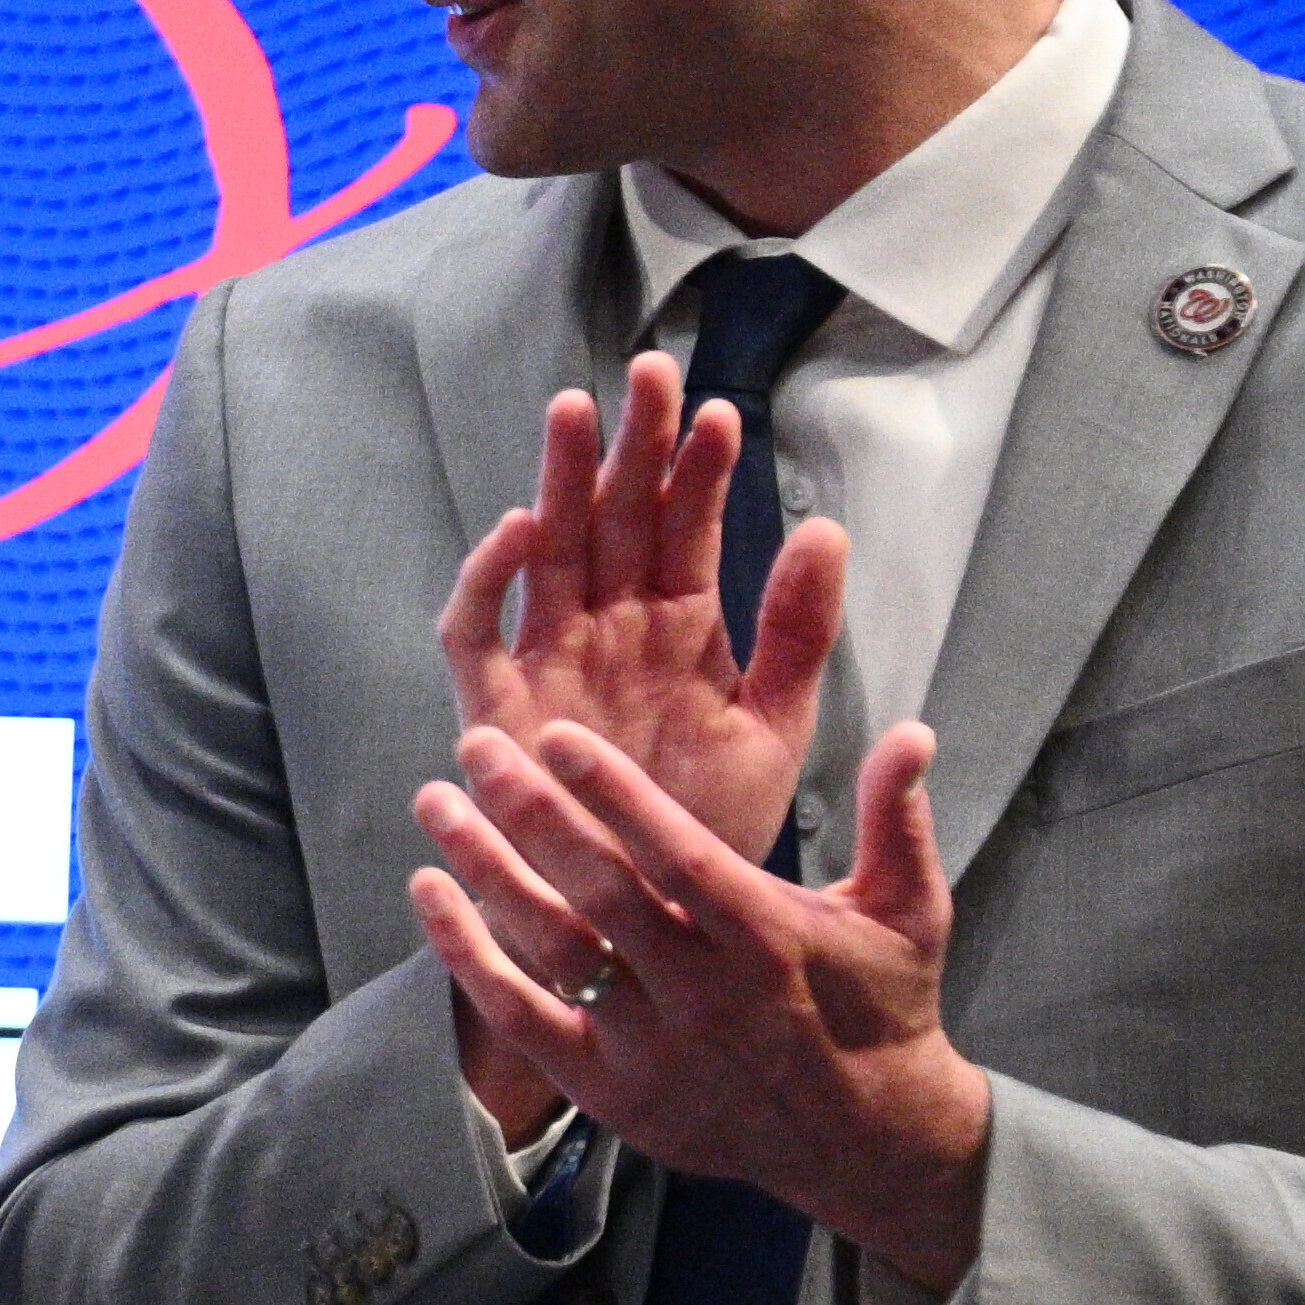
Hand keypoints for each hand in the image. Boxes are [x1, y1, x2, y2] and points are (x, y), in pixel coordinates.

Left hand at [406, 715, 990, 1294]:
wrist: (862, 1136)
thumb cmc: (881, 1006)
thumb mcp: (909, 911)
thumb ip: (896, 819)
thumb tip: (914, 730)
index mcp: (768, 937)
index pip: (677, 854)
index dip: (613, 792)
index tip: (554, 734)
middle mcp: (703, 992)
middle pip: (598, 892)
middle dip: (529, 813)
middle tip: (474, 744)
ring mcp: (650, 1045)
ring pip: (551, 948)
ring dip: (484, 872)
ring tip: (434, 803)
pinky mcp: (608, 1089)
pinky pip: (521, 1016)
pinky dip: (468, 957)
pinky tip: (430, 892)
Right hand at [435, 355, 846, 1138]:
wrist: (642, 932)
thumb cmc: (706, 833)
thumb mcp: (775, 729)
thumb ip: (799, 633)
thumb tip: (825, 528)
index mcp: (681, 633)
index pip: (688, 530)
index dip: (701, 473)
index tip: (725, 413)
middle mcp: (610, 633)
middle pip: (616, 518)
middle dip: (630, 446)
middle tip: (648, 372)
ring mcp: (550, 665)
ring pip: (549, 551)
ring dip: (560, 482)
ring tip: (577, 411)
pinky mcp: (496, 709)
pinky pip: (478, 632)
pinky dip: (491, 580)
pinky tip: (523, 529)